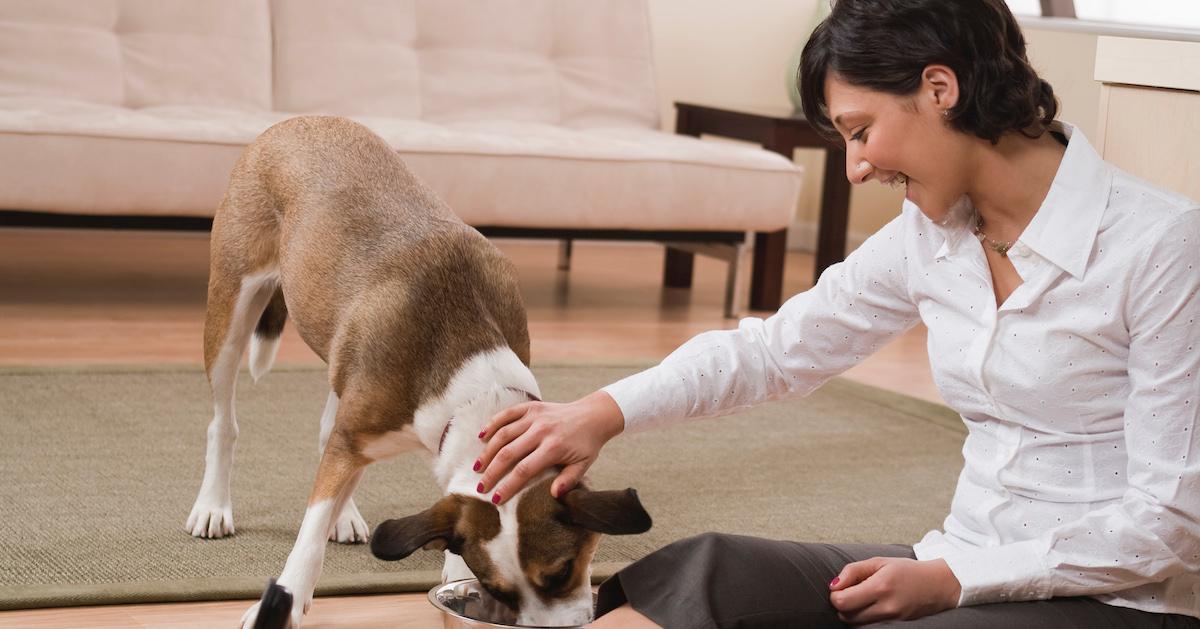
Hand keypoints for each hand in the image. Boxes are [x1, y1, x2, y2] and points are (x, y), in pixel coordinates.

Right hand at [475, 390, 624, 503]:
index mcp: (553, 448)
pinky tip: (482, 437)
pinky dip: (493, 424)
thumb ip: (569, 480)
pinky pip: (507, 414)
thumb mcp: (583, 465)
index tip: (496, 498)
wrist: (593, 415)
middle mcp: (541, 431)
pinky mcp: (531, 406)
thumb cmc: (587, 444)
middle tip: (481, 487)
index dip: (507, 485)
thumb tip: (553, 495)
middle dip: (492, 472)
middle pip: (508, 453)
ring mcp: (534, 416)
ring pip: (503, 434)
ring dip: (488, 451)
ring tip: (477, 467)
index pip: (524, 470)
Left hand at [829, 557, 960, 624]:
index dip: (835, 594)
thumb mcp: (879, 561)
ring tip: (862, 598)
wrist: (938, 585)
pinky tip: (872, 606)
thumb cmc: (906, 570)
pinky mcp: (896, 626)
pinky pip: (869, 626)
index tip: (841, 586)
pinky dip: (864, 618)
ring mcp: (892, 620)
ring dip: (852, 612)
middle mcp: (886, 607)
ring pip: (856, 624)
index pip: (842, 601)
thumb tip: (833, 586)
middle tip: (851, 591)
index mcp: (880, 587)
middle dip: (842, 604)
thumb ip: (852, 571)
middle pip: (846, 616)